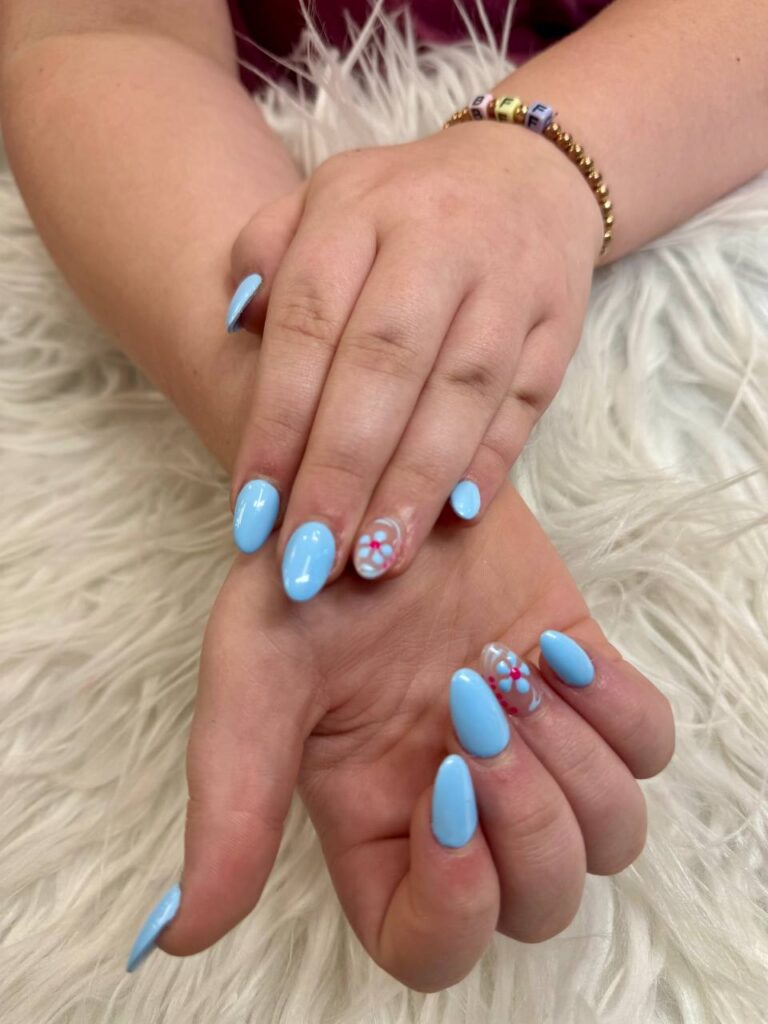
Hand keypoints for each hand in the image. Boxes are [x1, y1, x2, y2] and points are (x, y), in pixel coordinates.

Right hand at [133, 483, 672, 989]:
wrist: (373, 478)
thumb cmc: (304, 577)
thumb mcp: (255, 677)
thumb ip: (232, 803)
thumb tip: (184, 934)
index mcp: (380, 827)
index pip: (431, 946)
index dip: (452, 908)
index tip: (440, 792)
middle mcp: (464, 805)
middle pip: (540, 901)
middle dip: (523, 817)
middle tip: (472, 707)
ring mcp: (533, 747)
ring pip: (610, 834)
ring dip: (570, 759)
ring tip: (510, 672)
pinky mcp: (586, 684)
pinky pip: (648, 745)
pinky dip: (617, 708)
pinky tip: (554, 648)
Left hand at [225, 122, 603, 598]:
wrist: (526, 174)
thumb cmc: (401, 210)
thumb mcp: (321, 202)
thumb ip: (265, 252)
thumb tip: (234, 327)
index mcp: (358, 207)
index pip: (307, 324)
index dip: (278, 422)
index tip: (252, 511)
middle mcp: (437, 240)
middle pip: (385, 364)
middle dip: (343, 469)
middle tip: (312, 557)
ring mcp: (507, 282)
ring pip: (462, 391)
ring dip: (416, 482)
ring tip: (376, 560)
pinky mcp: (559, 323)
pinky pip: (525, 400)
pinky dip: (492, 462)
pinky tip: (456, 519)